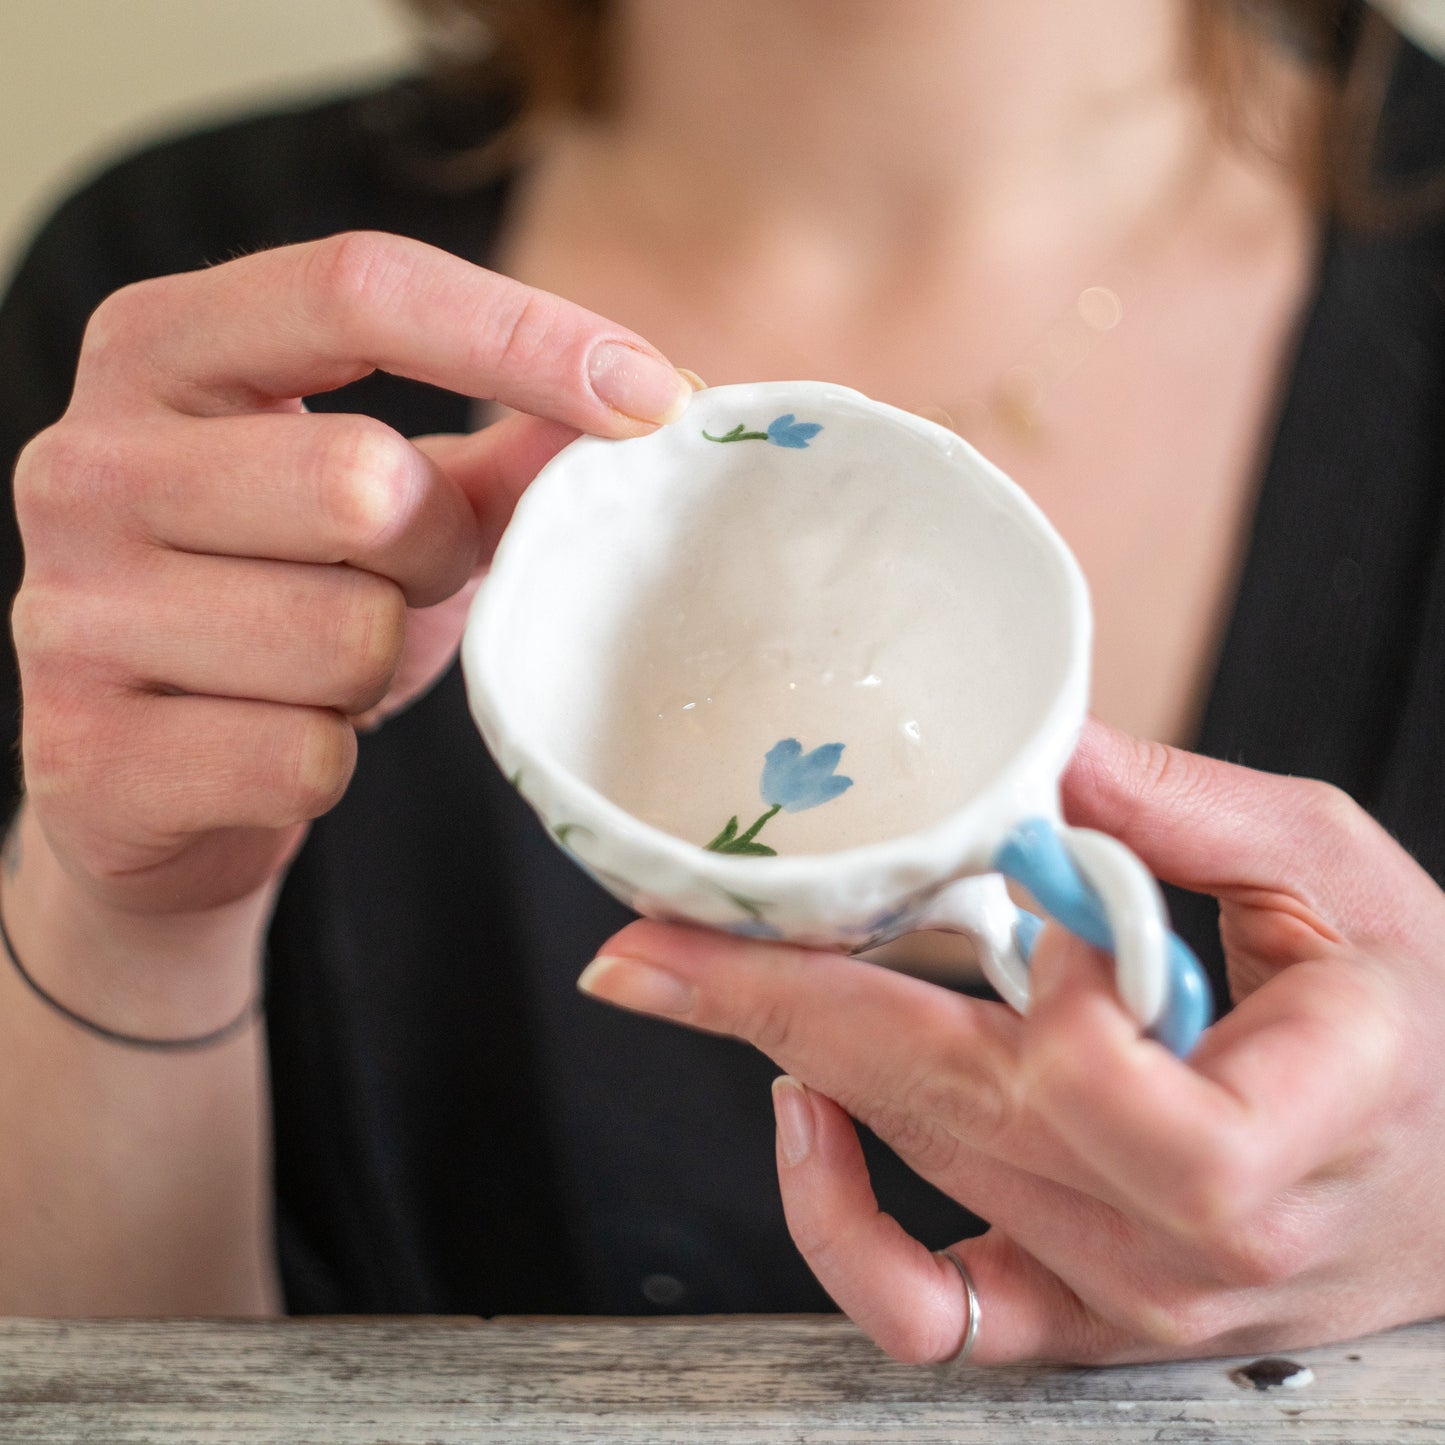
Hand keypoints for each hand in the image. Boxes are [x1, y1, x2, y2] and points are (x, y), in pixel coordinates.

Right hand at [12, 232, 692, 913]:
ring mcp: (68, 609)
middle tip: (407, 582)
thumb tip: (652, 397)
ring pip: (345, 634)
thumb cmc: (282, 608)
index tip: (654, 395)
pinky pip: (306, 759)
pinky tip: (279, 746)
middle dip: (436, 550)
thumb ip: (505, 449)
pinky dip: (332, 762)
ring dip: (380, 662)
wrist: (147, 783)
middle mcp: (84, 461)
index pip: (355, 286)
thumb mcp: (397, 507)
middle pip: (363, 480)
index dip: (522, 333)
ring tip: (326, 665)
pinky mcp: (87, 754)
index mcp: (159, 351)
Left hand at [578, 719, 1444, 1362]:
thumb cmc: (1419, 1024)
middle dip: (785, 1006)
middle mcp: (1197, 1244)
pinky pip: (923, 1312)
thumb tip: (1037, 752)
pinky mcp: (1080, 1311)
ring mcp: (1127, 1295)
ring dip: (794, 1061)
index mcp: (1300, 1125)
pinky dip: (836, 1224)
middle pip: (959, 1116)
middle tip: (658, 940)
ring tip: (711, 972)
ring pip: (920, 1178)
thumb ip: (1188, 811)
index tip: (1017, 902)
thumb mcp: (1340, 876)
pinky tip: (806, 1119)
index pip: (1127, 1106)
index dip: (1047, 1011)